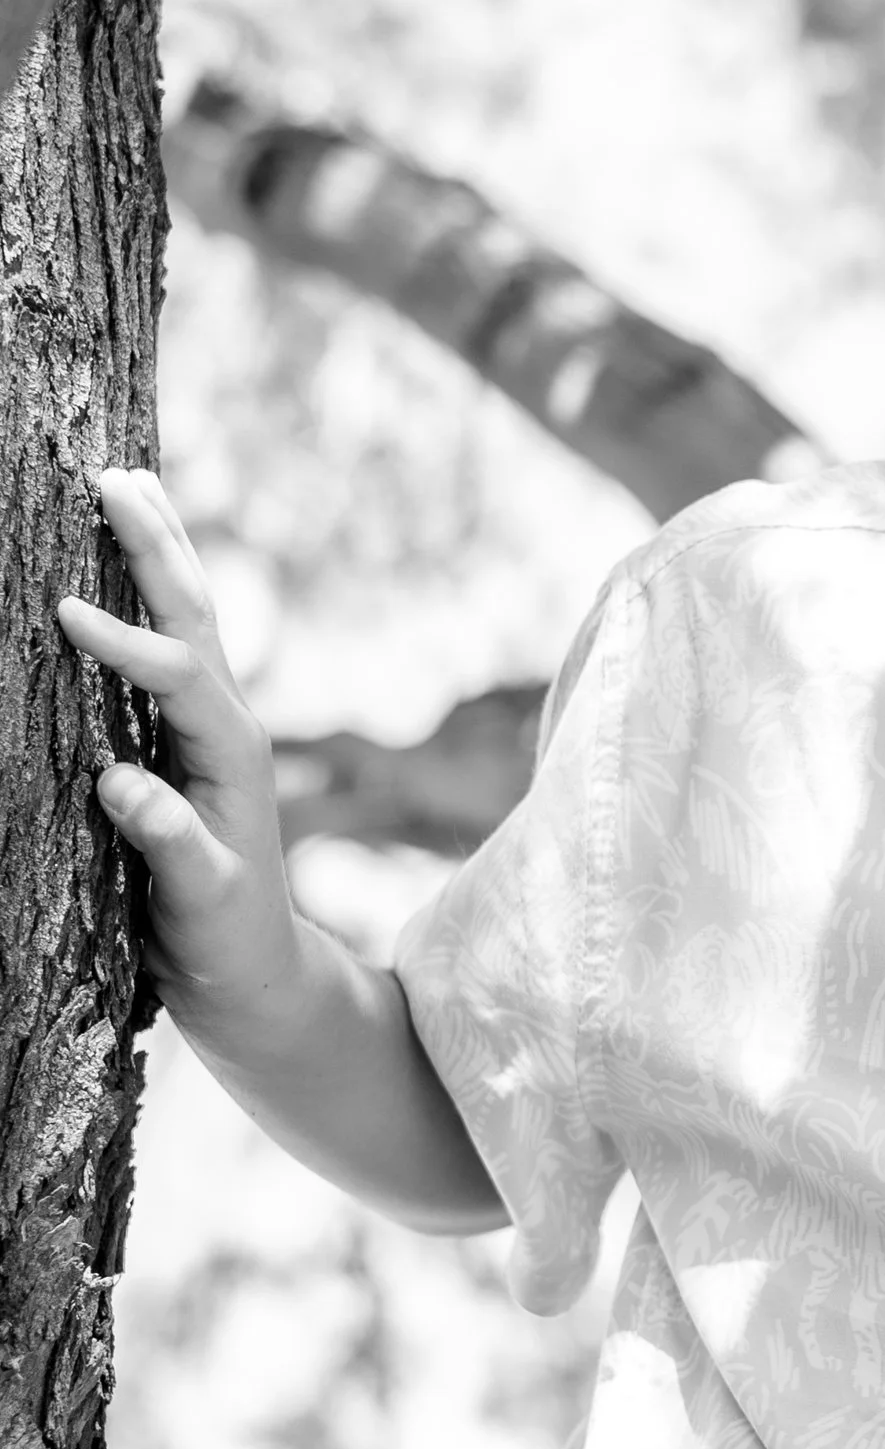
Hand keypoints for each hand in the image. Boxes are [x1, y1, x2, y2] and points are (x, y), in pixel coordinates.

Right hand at [55, 468, 309, 1062]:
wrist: (255, 973)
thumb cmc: (227, 941)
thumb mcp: (203, 903)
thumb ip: (171, 846)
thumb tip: (120, 784)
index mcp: (233, 754)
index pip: (180, 678)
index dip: (126, 645)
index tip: (65, 612)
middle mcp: (226, 723)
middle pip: (194, 614)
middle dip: (154, 545)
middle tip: (114, 476)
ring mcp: (207, 725)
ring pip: (185, 615)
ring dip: (157, 547)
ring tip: (128, 479)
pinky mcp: (183, 738)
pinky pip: (165, 644)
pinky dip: (144, 592)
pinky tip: (121, 562)